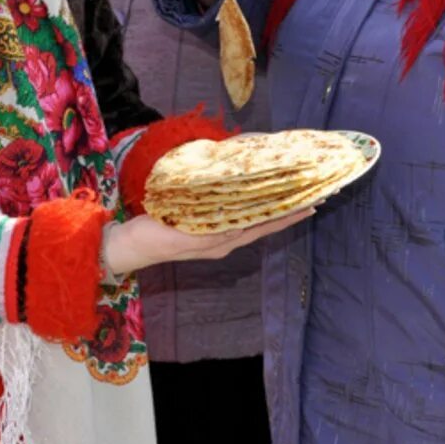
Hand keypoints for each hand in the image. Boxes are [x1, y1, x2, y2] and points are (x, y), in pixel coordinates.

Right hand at [102, 206, 311, 275]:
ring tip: (292, 197)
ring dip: (272, 209)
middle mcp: (224, 239)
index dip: (287, 216)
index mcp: (222, 240)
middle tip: (314, 199)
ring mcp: (215, 235)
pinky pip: (236, 216)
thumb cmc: (154, 238)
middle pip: (263, 223)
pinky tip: (255, 199)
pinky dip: (250, 207)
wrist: (130, 245)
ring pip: (252, 219)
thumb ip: (210, 232)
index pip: (263, 226)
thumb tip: (237, 226)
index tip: (311, 206)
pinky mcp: (204, 227)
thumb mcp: (183, 235)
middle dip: (288, 212)